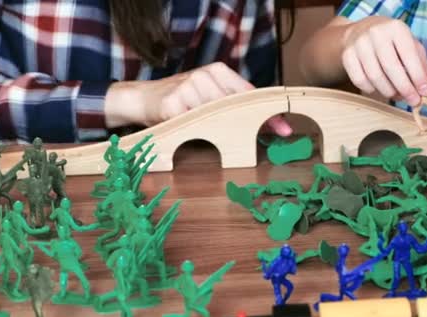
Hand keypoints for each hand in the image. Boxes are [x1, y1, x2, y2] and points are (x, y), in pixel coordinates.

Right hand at [106, 62, 291, 135]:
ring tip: (220, 133)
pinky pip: (196, 125)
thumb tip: (268, 124)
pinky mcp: (173, 103)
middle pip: (239, 105)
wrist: (140, 98)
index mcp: (218, 71)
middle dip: (257, 123)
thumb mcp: (209, 98)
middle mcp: (205, 75)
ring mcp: (189, 86)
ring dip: (224, 130)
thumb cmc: (181, 101)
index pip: (249, 93)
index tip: (285, 127)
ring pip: (218, 117)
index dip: (269, 111)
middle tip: (277, 136)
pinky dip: (201, 133)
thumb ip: (234, 105)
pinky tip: (195, 131)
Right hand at [341, 16, 426, 105]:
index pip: (409, 55)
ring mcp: (359, 44)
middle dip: (404, 88)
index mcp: (396, 28)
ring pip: (374, 76)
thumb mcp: (410, 46)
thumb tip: (426, 90)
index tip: (425, 92)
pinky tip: (379, 88)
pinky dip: (371, 89)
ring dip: (388, 91)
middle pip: (391, 67)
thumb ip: (421, 66)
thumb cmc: (392, 42)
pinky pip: (360, 80)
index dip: (418, 76)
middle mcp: (376, 33)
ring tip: (397, 95)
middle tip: (413, 101)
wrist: (362, 31)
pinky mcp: (347, 56)